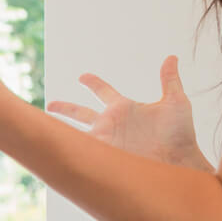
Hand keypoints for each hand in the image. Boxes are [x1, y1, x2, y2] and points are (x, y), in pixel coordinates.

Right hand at [46, 55, 210, 169]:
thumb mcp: (176, 102)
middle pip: (81, 113)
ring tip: (40, 127)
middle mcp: (112, 124)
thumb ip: (169, 80)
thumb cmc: (181, 135)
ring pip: (76, 132)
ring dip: (59, 129)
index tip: (82, 76)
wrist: (179, 163)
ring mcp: (107, 141)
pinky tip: (52, 146)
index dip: (92, 83)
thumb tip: (172, 57)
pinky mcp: (105, 156)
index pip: (103, 91)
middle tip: (49, 104)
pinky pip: (81, 150)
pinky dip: (68, 148)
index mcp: (124, 108)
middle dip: (65, 108)